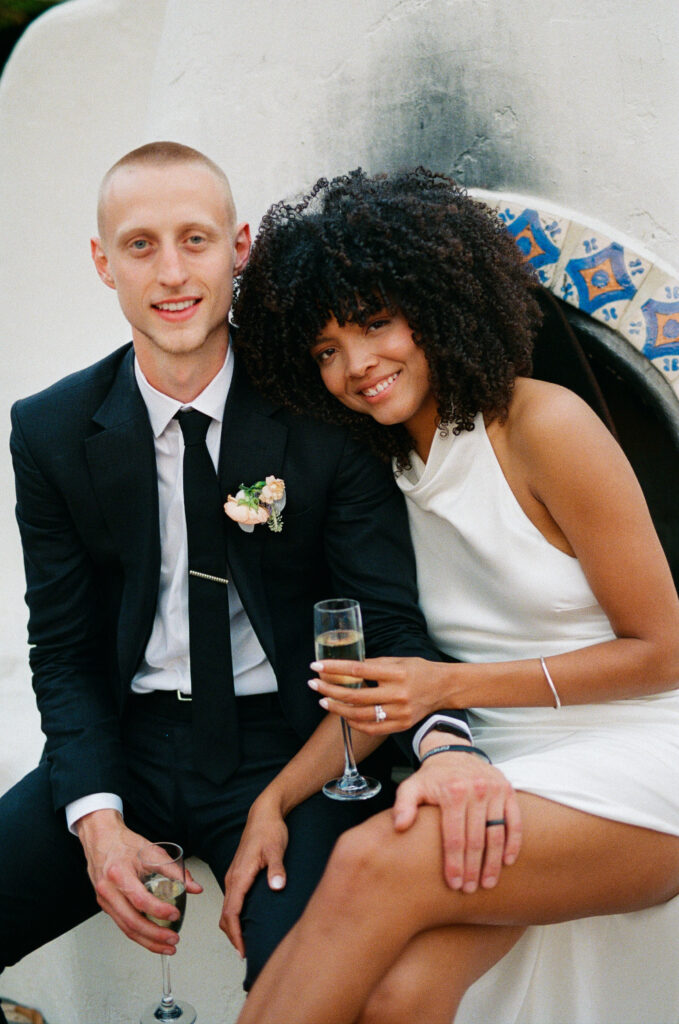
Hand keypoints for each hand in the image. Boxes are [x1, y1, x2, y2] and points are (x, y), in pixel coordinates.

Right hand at [76, 810, 202, 953]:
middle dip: (155, 936)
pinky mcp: (105, 905)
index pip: (140, 899)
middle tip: (173, 939)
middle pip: (131, 922)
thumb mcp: (152, 851)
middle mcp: (108, 890)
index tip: (175, 914)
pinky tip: (152, 938)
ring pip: (126, 928)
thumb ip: (174, 870)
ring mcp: (104, 900)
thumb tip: (194, 888)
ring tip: (166, 946)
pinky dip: (138, 934)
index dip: (159, 910)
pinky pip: (122, 924)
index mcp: (119, 873)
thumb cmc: (124, 843)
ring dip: (147, 941)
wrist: (101, 839)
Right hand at [220, 795, 288, 957]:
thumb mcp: (276, 849)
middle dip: (232, 936)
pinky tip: (246, 920)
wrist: (264, 813)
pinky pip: (231, 900)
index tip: (242, 950)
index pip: (231, 912)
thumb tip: (277, 886)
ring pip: (227, 908)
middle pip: (225, 915)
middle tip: (244, 953)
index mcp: (239, 875)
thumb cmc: (270, 830)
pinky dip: (235, 915)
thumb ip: (277, 869)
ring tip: (245, 942)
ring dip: (233, 926)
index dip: (235, 934)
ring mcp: (233, 875)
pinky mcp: (238, 873)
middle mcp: (232, 878)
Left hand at [309, 656, 447, 733]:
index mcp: (396, 673)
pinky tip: (344, 716)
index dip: (335, 668)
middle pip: (356, 695)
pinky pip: (373, 728)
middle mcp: (398, 694)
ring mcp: (400, 712)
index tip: (317, 666)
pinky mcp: (402, 725)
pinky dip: (355, 723)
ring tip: (324, 701)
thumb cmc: (420, 670)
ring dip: (338, 708)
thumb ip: (375, 664)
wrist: (445, 688)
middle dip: (331, 690)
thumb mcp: (398, 661)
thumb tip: (348, 665)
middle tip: (314, 685)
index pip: (358, 670)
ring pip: (361, 715)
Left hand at [392, 751, 521, 891]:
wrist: (453, 753)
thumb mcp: (411, 786)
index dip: (454, 863)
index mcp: (452, 792)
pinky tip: (507, 861)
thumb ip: (403, 805)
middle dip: (473, 868)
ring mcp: (494, 790)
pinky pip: (514, 821)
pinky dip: (513, 843)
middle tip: (471, 889)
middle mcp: (476, 790)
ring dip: (493, 862)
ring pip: (496, 834)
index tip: (455, 884)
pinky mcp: (507, 791)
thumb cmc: (432, 777)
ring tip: (488, 883)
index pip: (454, 837)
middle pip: (476, 839)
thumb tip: (400, 826)